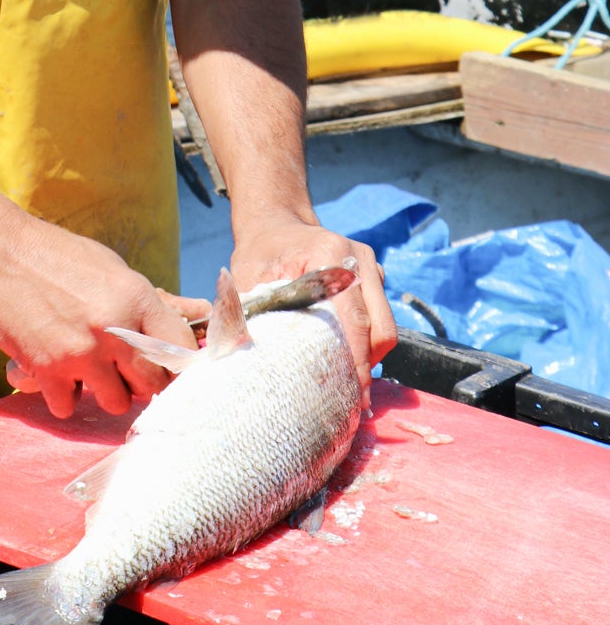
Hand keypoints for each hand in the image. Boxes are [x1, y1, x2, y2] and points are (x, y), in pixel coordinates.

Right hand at [0, 207, 209, 419]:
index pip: (179, 348)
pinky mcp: (48, 370)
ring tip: (89, 371)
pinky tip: (57, 373)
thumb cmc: (56, 256)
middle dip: (142, 381)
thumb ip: (142, 304)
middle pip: (152, 383)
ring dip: (105, 392)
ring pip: (116, 402)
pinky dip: (64, 395)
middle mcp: (114, 329)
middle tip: (126, 371)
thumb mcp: (111, 268)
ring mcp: (81, 353)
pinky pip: (69, 406)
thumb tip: (176, 329)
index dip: (176, 362)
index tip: (166, 366)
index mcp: (135, 297)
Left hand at [230, 215, 396, 410]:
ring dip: (369, 357)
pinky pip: (379, 319)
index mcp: (331, 254)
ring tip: (348, 386)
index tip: (354, 395)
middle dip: (368, 366)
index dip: (356, 361)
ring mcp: (370, 267)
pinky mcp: (372, 278)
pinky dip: (367, 343)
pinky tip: (346, 360)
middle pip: (380, 328)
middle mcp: (359, 259)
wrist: (277, 223)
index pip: (354, 318)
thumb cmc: (260, 251)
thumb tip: (240, 355)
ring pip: (384, 327)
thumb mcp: (248, 275)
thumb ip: (248, 311)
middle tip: (352, 401)